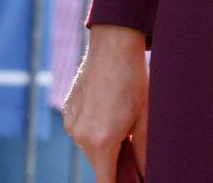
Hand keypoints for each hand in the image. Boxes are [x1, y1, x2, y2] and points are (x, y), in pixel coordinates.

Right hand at [63, 24, 148, 182]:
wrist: (113, 44)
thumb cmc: (132, 80)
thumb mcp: (144, 120)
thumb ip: (143, 155)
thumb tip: (143, 174)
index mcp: (102, 142)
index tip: (128, 178)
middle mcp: (81, 136)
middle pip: (99, 165)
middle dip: (115, 161)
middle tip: (132, 141)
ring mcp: (71, 122)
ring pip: (89, 147)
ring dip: (104, 143)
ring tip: (120, 119)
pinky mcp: (67, 109)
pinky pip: (80, 130)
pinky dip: (92, 127)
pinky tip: (106, 108)